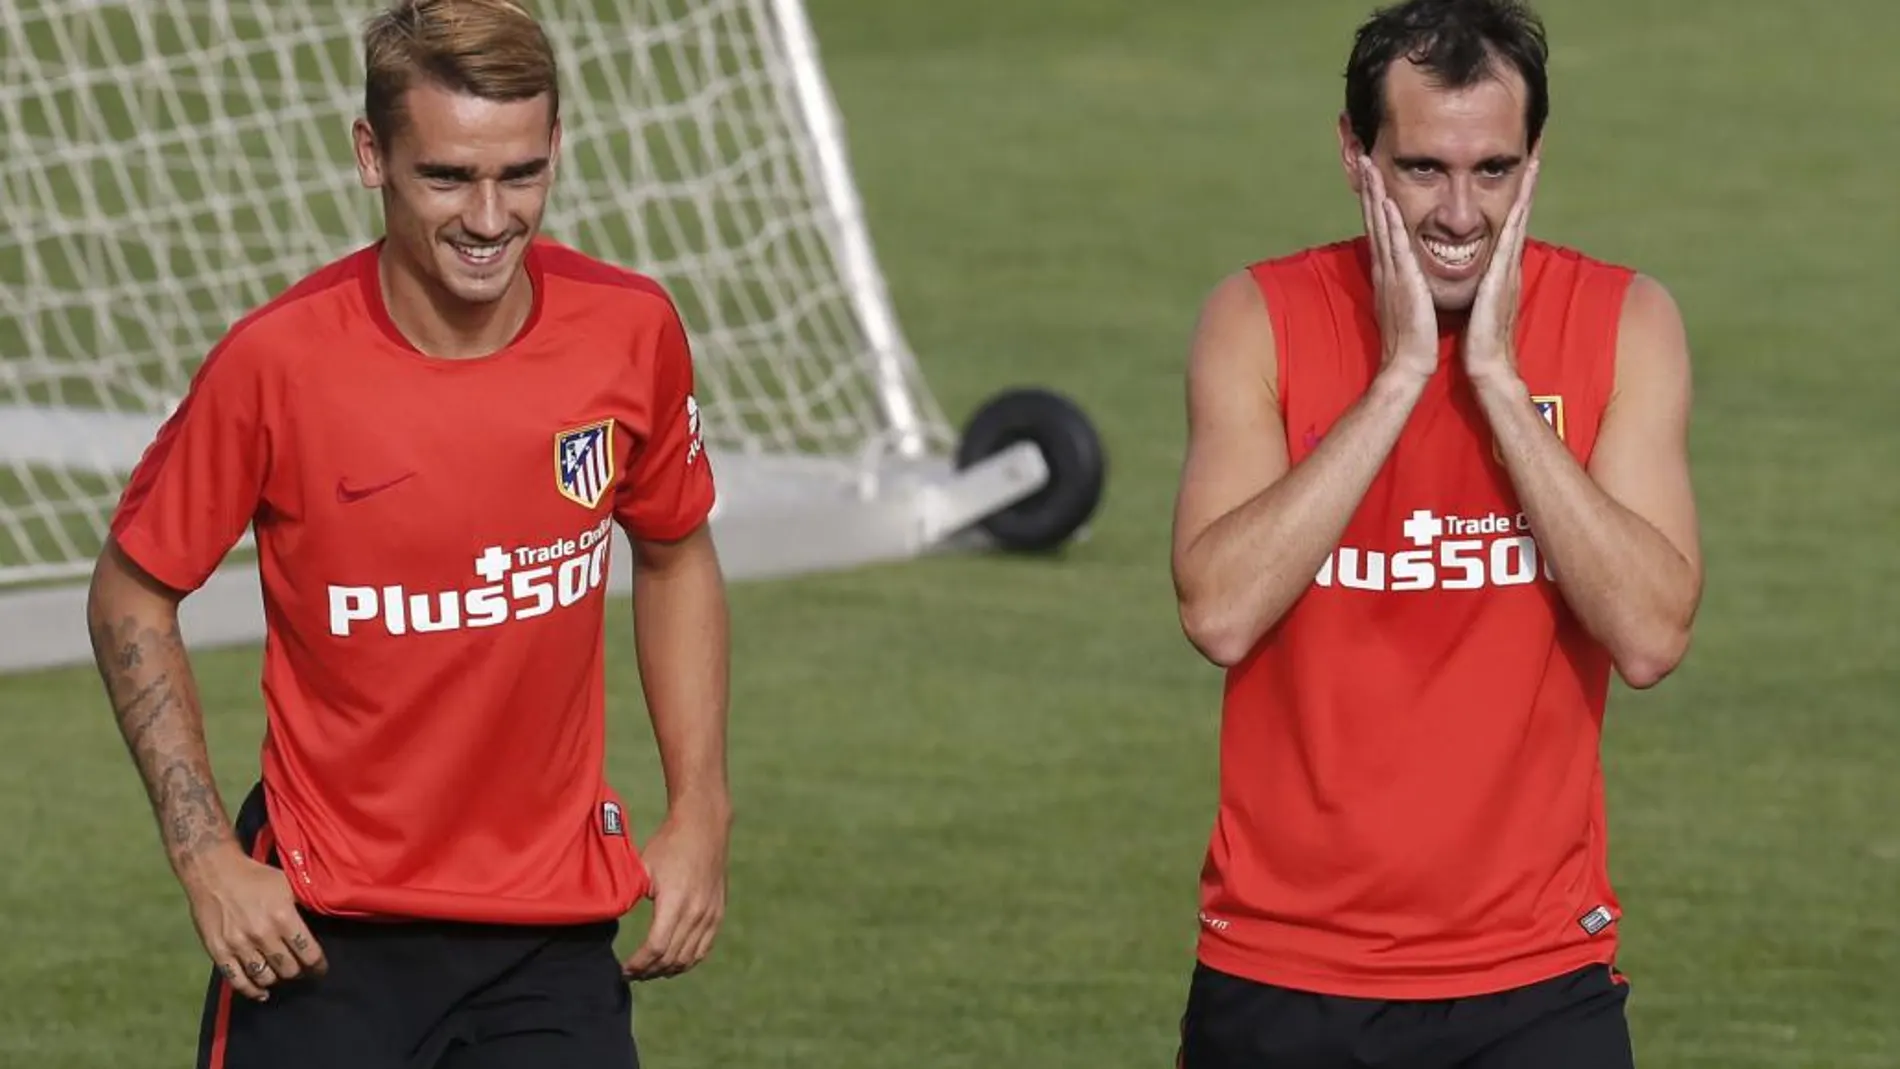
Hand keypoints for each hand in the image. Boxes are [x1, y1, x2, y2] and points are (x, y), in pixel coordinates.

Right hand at [182, 847, 327, 1000]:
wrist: (214, 872)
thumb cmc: (255, 877)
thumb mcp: (287, 884)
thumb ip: (303, 907)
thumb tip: (321, 924)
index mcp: (282, 917)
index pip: (309, 953)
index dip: (318, 966)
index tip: (320, 969)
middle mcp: (262, 934)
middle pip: (289, 970)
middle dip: (299, 973)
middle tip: (301, 970)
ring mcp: (238, 945)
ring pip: (265, 978)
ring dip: (277, 980)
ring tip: (281, 975)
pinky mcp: (218, 951)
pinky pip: (237, 981)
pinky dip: (251, 991)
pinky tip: (261, 992)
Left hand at [622, 805, 728, 981]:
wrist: (703, 827)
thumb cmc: (669, 844)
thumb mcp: (644, 869)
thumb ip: (630, 896)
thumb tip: (610, 918)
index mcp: (675, 903)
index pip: (656, 948)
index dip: (638, 964)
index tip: (623, 969)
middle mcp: (696, 913)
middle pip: (671, 958)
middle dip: (649, 971)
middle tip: (632, 974)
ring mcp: (710, 915)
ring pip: (688, 958)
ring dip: (667, 970)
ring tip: (649, 971)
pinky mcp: (718, 913)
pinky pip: (703, 949)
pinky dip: (687, 961)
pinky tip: (672, 963)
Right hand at [1357, 155, 1438, 383]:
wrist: (1408, 366)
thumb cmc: (1412, 340)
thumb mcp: (1407, 304)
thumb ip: (1405, 284)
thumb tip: (1406, 274)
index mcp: (1389, 272)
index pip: (1380, 228)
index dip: (1374, 201)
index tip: (1371, 176)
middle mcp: (1385, 268)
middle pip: (1374, 220)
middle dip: (1368, 188)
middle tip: (1363, 158)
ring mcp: (1391, 273)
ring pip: (1381, 225)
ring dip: (1374, 195)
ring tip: (1369, 168)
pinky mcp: (1402, 281)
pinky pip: (1394, 245)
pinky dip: (1389, 222)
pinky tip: (1385, 202)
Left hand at [1462, 156, 1540, 385]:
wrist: (1487, 367)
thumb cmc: (1478, 340)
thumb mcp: (1479, 303)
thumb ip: (1481, 285)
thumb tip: (1476, 273)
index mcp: (1500, 268)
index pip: (1509, 223)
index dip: (1517, 195)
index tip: (1521, 167)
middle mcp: (1509, 265)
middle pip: (1520, 213)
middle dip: (1528, 182)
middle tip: (1535, 148)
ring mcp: (1509, 271)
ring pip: (1518, 221)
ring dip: (1526, 190)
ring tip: (1533, 160)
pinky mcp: (1502, 281)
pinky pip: (1510, 243)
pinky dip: (1516, 220)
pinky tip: (1518, 200)